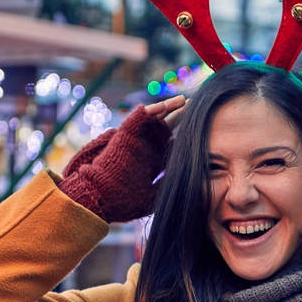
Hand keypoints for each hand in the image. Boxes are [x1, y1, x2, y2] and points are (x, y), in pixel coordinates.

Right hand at [59, 95, 185, 221]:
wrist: (98, 199)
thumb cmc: (122, 202)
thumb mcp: (152, 197)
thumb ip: (167, 186)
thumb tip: (187, 182)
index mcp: (153, 163)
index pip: (172, 145)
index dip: (186, 136)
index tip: (203, 129)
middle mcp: (146, 149)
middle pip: (167, 128)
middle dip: (181, 118)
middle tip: (197, 107)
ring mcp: (136, 141)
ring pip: (154, 120)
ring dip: (168, 108)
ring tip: (184, 100)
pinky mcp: (124, 135)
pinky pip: (137, 118)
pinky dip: (149, 111)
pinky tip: (164, 106)